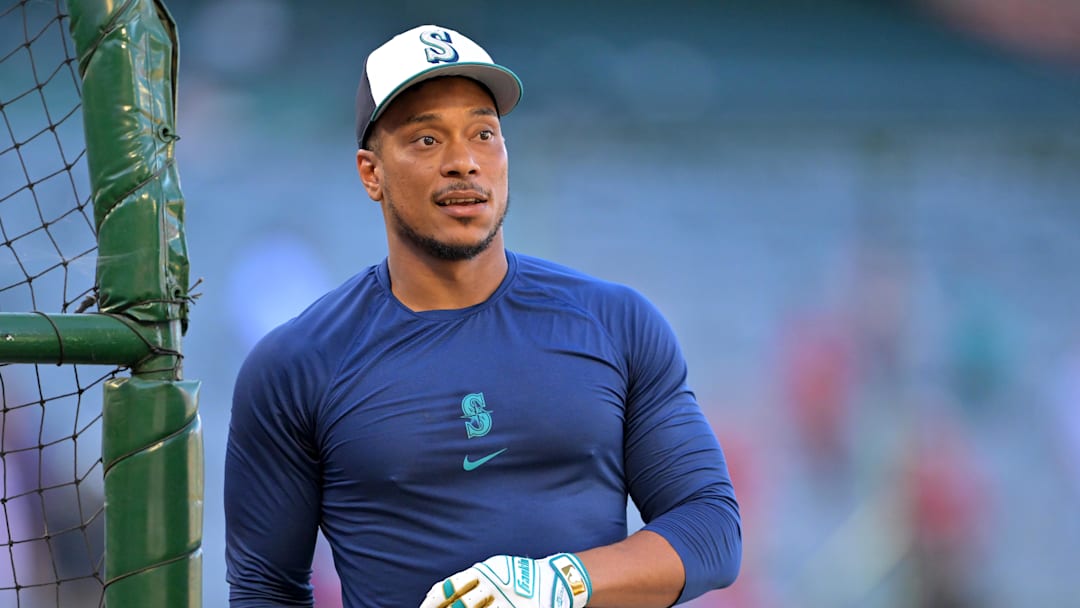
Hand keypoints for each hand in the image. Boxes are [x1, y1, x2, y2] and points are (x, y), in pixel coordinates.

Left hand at [419, 553, 591, 607]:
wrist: (553, 580)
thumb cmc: (516, 576)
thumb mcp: (492, 569)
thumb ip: (468, 580)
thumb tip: (438, 594)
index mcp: (484, 571)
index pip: (450, 586)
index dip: (433, 601)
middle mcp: (493, 584)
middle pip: (460, 605)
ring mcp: (506, 600)